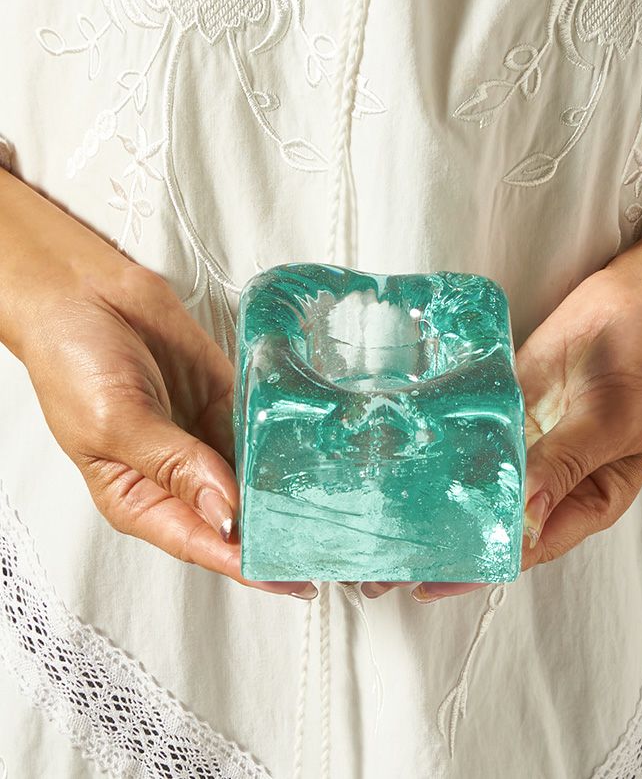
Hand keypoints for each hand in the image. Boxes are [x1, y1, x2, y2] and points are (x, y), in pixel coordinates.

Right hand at [0, 169, 316, 598]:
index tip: (293, 579)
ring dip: (292, 495)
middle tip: (334, 554)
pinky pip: (265, 431)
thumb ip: (174, 467)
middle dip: (281, 536)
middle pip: (239, 518)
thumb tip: (226, 514)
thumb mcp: (115, 423)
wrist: (84, 291)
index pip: (202, 542)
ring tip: (341, 515)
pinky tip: (322, 458)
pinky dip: (291, 444)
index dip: (247, 564)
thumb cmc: (73, 360)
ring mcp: (209, 439)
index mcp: (142, 497)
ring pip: (259, 479)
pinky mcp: (229, 404)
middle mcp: (181, 476)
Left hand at [361, 175, 641, 601]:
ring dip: (437, 489)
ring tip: (383, 510)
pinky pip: (474, 422)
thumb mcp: (615, 419)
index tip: (425, 580)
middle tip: (386, 556)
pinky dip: (445, 436)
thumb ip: (564, 463)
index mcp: (587, 496)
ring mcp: (530, 431)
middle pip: (493, 514)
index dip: (477, 566)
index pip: (525, 546)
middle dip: (445, 534)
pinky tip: (406, 449)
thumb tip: (520, 516)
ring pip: (478, 472)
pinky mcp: (512, 392)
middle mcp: (553, 471)